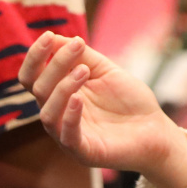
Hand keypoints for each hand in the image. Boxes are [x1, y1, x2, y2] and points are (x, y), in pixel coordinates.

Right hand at [17, 32, 186, 187]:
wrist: (155, 129)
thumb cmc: (128, 100)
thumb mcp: (106, 70)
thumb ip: (83, 56)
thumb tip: (57, 38)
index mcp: (59, 94)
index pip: (31, 76)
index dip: (35, 56)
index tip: (50, 35)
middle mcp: (59, 114)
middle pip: (38, 89)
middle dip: (55, 64)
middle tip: (78, 46)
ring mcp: (68, 134)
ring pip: (47, 113)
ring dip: (62, 87)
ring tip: (84, 70)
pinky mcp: (84, 152)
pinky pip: (67, 136)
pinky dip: (70, 116)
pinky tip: (79, 99)